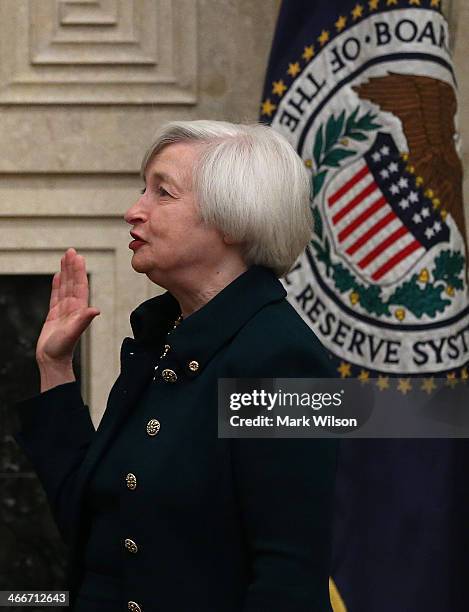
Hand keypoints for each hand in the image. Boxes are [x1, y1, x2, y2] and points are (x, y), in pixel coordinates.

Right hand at [36, 249, 99, 388]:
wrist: (52, 360)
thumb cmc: (62, 348)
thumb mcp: (73, 333)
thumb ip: (83, 321)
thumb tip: (95, 310)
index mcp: (79, 309)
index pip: (80, 286)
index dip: (79, 271)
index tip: (78, 257)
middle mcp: (73, 307)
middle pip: (73, 282)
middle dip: (72, 267)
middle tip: (71, 251)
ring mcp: (64, 310)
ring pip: (65, 286)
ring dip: (66, 272)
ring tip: (65, 258)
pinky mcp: (54, 314)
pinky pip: (56, 295)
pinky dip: (57, 284)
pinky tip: (58, 275)